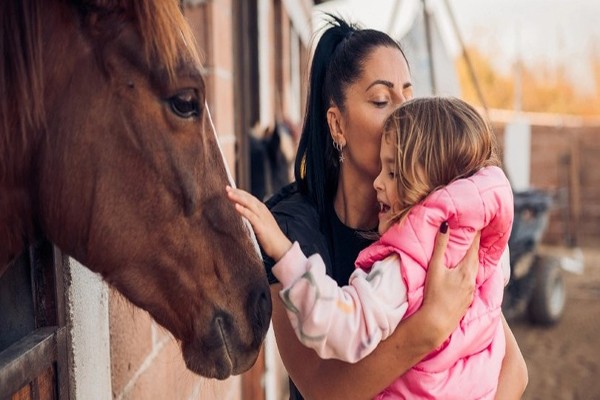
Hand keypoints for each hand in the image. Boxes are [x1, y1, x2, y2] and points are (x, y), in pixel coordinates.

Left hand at [225, 186, 291, 260]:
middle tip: (226, 187)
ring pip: (250, 204)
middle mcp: (263, 211)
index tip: (229, 189)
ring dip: (239, 198)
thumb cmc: (270, 237)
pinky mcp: (261, 226)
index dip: (240, 192)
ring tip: (229, 194)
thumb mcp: (261, 224)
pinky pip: (251, 216)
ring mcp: (262, 218)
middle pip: (249, 198)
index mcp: (262, 210)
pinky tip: (236, 206)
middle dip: (238, 192)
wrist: (281, 247)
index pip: (250, 198)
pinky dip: (244, 210)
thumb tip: (243, 215)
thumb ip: (254, 218)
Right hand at [421, 222, 478, 345]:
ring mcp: (471, 291)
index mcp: (466, 270)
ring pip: (476, 270)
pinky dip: (471, 272)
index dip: (477, 234)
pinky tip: (466, 274)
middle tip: (479, 233)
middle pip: (477, 258)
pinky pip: (472, 280)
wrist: (437, 322)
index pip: (474, 247)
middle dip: (477, 246)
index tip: (481, 222)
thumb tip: (446, 225)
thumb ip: (440, 246)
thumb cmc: (434, 294)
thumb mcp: (435, 268)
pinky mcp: (468, 300)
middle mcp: (473, 280)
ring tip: (473, 251)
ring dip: (474, 259)